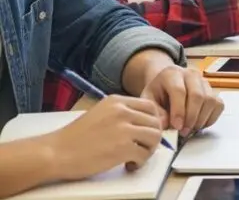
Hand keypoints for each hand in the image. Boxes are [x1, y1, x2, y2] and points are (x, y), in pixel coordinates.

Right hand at [47, 95, 163, 179]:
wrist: (55, 153)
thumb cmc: (74, 138)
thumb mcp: (100, 114)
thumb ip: (122, 114)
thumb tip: (145, 123)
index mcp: (116, 101)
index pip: (150, 106)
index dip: (153, 121)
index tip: (146, 132)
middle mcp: (122, 111)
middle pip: (156, 122)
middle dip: (152, 138)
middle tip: (141, 148)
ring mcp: (123, 129)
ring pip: (155, 137)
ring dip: (148, 150)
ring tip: (134, 157)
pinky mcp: (123, 148)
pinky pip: (145, 155)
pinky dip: (140, 162)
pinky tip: (128, 165)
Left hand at [140, 66, 223, 138]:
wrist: (166, 84)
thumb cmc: (158, 93)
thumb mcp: (149, 100)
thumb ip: (156, 112)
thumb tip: (165, 125)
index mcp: (172, 73)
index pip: (179, 91)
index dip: (179, 110)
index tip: (176, 126)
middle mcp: (191, 74)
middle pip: (198, 95)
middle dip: (191, 117)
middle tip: (183, 131)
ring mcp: (204, 82)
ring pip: (210, 100)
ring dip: (201, 119)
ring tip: (190, 129)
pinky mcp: (214, 90)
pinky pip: (218, 105)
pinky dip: (211, 118)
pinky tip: (199, 124)